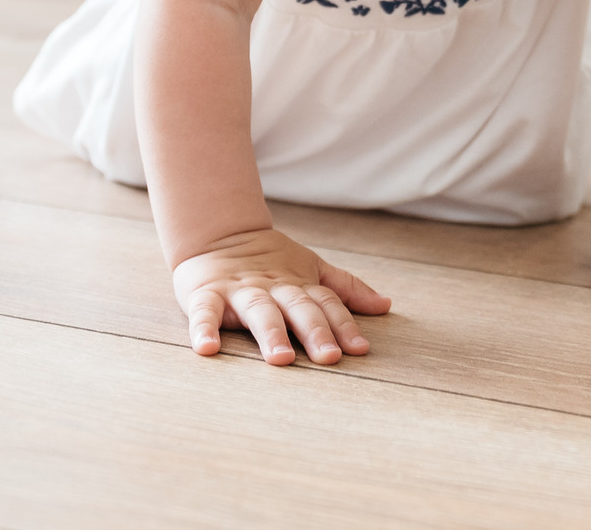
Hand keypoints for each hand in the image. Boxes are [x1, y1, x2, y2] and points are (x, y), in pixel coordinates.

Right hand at [172, 227, 391, 364]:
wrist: (216, 233)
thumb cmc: (268, 261)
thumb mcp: (310, 269)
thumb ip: (345, 288)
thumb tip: (386, 305)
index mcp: (298, 284)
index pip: (325, 303)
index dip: (343, 325)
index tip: (360, 349)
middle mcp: (272, 288)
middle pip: (297, 308)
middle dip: (314, 331)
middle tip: (329, 358)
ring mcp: (239, 290)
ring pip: (258, 311)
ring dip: (270, 333)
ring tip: (281, 357)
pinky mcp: (205, 294)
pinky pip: (205, 312)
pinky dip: (204, 329)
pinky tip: (207, 348)